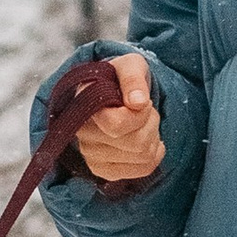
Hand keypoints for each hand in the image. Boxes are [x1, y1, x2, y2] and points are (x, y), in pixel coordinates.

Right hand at [73, 49, 163, 182]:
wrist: (114, 93)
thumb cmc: (121, 78)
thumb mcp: (130, 66)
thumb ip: (133, 79)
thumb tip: (138, 102)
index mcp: (83, 105)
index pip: (116, 125)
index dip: (139, 115)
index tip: (141, 101)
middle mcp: (82, 134)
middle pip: (136, 144)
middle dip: (151, 123)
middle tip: (146, 111)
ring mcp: (91, 155)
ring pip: (143, 157)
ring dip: (153, 137)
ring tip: (143, 123)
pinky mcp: (104, 170)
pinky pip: (142, 169)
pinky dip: (154, 154)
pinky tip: (146, 140)